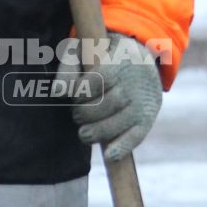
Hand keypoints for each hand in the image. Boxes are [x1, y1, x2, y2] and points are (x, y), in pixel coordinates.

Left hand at [71, 35, 162, 162]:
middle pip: (109, 103)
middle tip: (77, 115)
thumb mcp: (83, 50)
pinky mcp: (148, 117)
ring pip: (121, 121)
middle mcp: (137, 80)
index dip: (81, 92)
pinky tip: (109, 155)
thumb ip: (68, 67)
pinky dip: (123, 147)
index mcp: (121, 59)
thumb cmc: (101, 56)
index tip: (73, 96)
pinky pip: (138, 135)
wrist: (139, 58)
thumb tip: (58, 93)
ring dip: (98, 132)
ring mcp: (144, 100)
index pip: (99, 78)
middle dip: (86, 113)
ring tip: (84, 134)